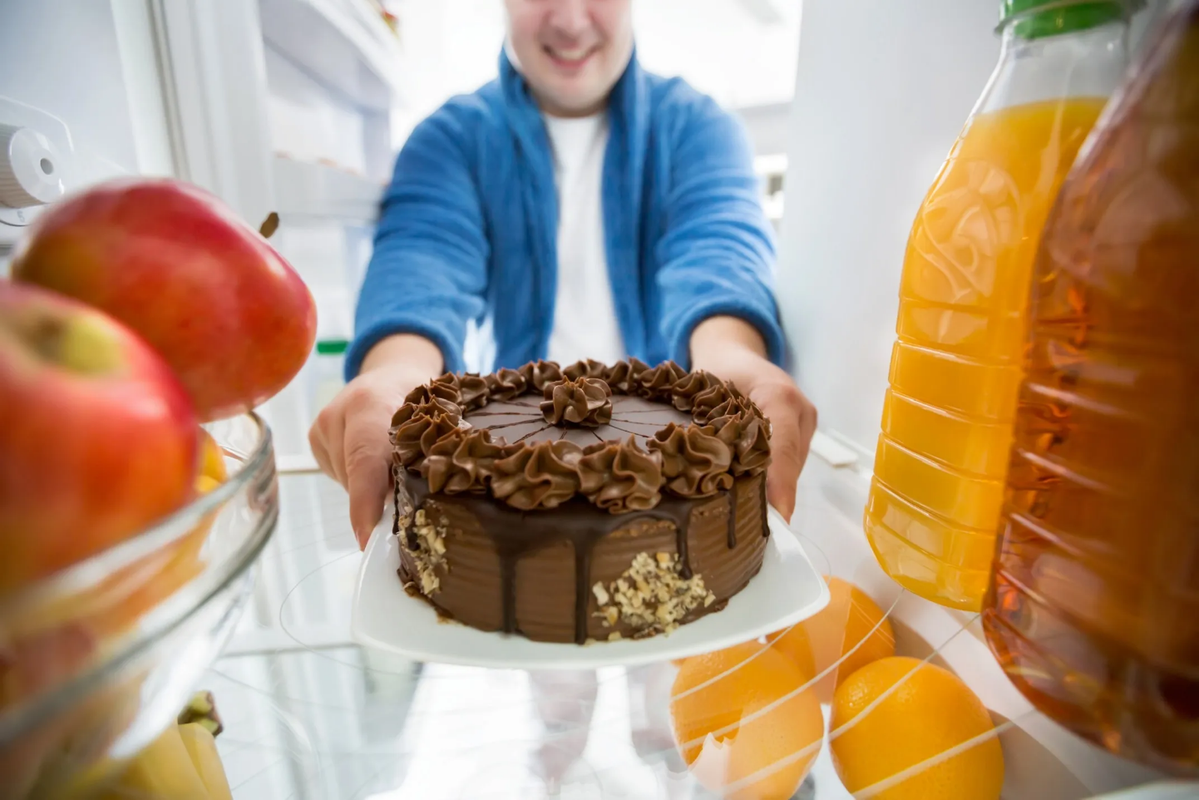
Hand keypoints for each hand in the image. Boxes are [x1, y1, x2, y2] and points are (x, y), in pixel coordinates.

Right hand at [308, 335, 441, 548]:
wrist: (392, 372)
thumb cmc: (422, 399)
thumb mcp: (435, 419)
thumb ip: (427, 457)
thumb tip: (424, 510)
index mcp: (372, 403)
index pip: (365, 461)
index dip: (366, 502)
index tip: (368, 536)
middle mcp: (339, 413)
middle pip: (357, 479)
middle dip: (381, 498)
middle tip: (410, 500)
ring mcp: (323, 425)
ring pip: (348, 482)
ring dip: (372, 487)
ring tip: (393, 464)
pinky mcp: (315, 437)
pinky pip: (340, 475)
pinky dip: (360, 478)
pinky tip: (374, 458)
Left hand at [689, 317, 816, 520]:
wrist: (733, 352)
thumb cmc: (714, 372)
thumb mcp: (704, 394)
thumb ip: (709, 429)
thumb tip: (702, 475)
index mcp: (777, 395)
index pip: (781, 446)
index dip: (778, 484)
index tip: (778, 518)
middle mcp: (800, 410)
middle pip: (789, 464)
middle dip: (771, 496)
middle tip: (750, 532)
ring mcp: (805, 422)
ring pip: (790, 468)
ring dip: (771, 490)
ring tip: (748, 522)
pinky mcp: (801, 433)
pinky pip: (789, 463)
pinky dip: (771, 481)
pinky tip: (752, 500)